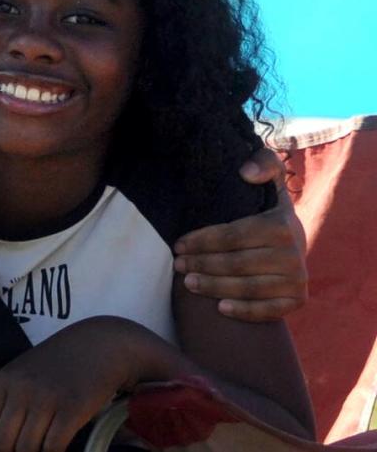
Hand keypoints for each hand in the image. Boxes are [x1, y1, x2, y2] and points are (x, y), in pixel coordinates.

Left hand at [0, 317, 180, 451]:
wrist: (99, 344)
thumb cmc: (59, 363)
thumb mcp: (23, 373)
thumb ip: (6, 400)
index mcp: (5, 380)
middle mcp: (22, 389)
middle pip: (2, 444)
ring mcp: (47, 399)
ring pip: (26, 449)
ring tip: (42, 448)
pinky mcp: (72, 408)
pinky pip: (53, 447)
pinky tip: (58, 449)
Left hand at [174, 148, 307, 321]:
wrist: (294, 238)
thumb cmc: (267, 206)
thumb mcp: (268, 177)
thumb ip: (262, 163)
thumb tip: (245, 173)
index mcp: (282, 225)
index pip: (231, 236)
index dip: (201, 241)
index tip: (178, 244)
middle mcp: (294, 254)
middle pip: (235, 264)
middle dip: (201, 264)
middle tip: (178, 265)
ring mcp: (297, 280)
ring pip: (246, 287)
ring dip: (213, 287)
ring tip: (187, 283)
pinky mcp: (297, 300)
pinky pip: (267, 311)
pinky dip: (244, 311)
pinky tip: (220, 308)